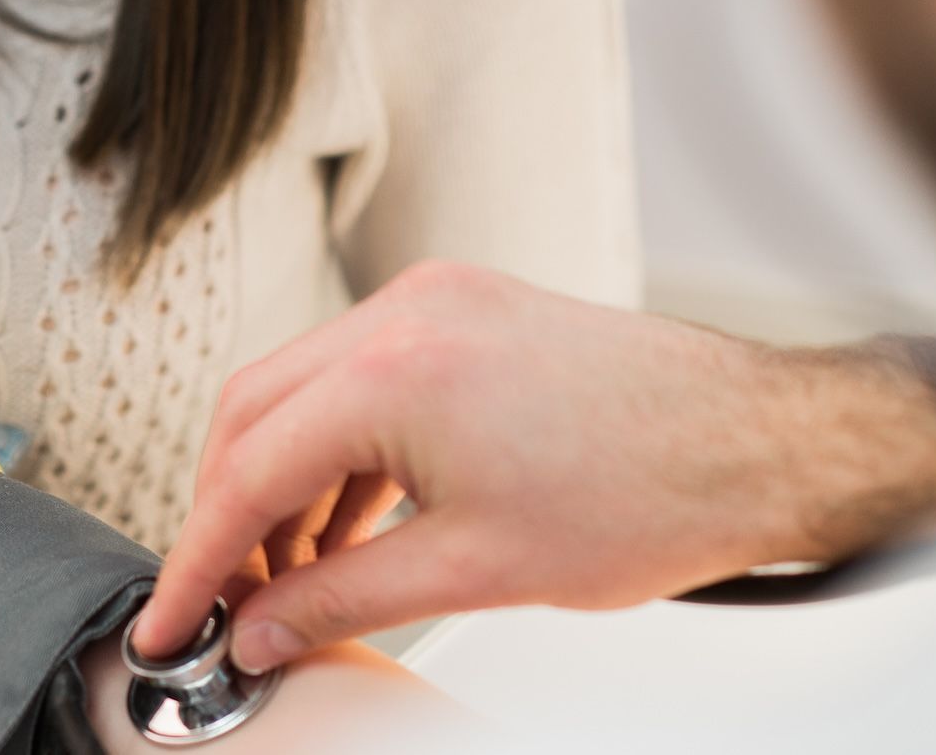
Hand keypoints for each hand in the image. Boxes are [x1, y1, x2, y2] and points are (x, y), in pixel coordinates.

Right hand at [131, 261, 935, 673]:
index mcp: (395, 370)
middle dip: (227, 514)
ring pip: (299, 393)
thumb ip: (341, 599)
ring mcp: (431, 304)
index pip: (248, 470)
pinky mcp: (460, 312)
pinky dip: (336, 453)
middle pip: (252, 415)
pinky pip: (356, 379)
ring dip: (280, 484)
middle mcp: (402, 315)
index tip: (172, 620)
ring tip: (292, 579)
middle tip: (226, 602)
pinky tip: (347, 526)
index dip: (199, 558)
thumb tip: (261, 631)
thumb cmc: (651, 494)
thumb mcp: (474, 570)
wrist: (762, 444)